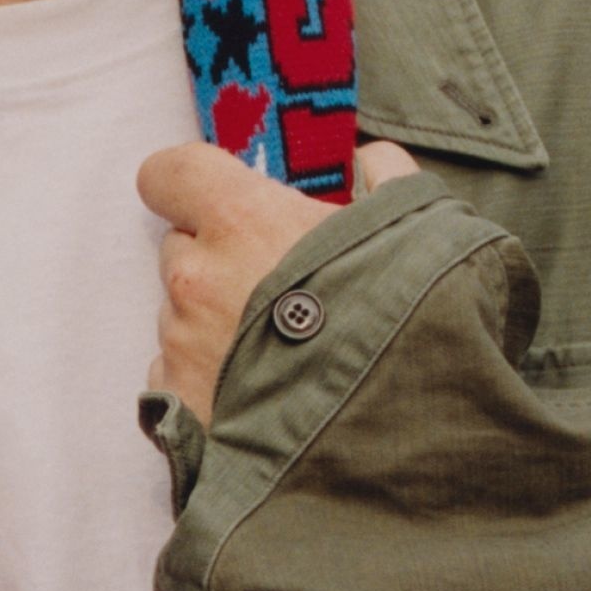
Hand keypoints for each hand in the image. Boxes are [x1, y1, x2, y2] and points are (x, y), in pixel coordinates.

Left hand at [138, 137, 419, 421]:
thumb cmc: (405, 319)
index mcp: (242, 220)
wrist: (393, 429)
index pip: (170, 173)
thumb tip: (374, 161)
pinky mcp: (181, 406)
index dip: (191, 184)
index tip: (218, 199)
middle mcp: (198, 278)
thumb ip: (385, 180)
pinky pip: (177, 378)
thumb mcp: (420, 227)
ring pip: (182, 318)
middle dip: (220, 261)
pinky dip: (210, 383)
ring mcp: (183, 345)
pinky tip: (261, 397)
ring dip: (218, 327)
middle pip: (181, 249)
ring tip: (284, 356)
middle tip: (280, 289)